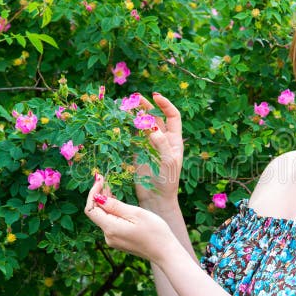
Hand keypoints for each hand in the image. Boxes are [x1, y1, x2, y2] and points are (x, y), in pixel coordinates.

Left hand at [84, 173, 177, 263]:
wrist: (165, 252)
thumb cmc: (155, 231)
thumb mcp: (136, 214)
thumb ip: (115, 206)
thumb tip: (98, 197)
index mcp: (111, 228)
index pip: (90, 209)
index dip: (92, 193)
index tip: (100, 179)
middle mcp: (108, 236)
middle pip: (96, 213)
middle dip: (98, 196)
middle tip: (105, 180)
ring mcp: (113, 240)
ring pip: (103, 218)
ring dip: (105, 204)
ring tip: (112, 189)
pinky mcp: (119, 241)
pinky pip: (110, 224)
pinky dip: (112, 212)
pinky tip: (119, 204)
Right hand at [134, 93, 182, 208]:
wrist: (156, 198)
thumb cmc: (167, 181)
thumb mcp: (168, 162)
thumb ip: (161, 144)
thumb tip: (152, 127)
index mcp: (174, 140)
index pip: (172, 116)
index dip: (165, 104)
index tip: (156, 97)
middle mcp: (162, 139)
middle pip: (156, 117)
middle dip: (147, 106)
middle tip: (135, 97)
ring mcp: (149, 144)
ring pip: (143, 124)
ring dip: (136, 114)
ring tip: (126, 105)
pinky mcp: (138, 151)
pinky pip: (133, 135)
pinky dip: (128, 126)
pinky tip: (121, 120)